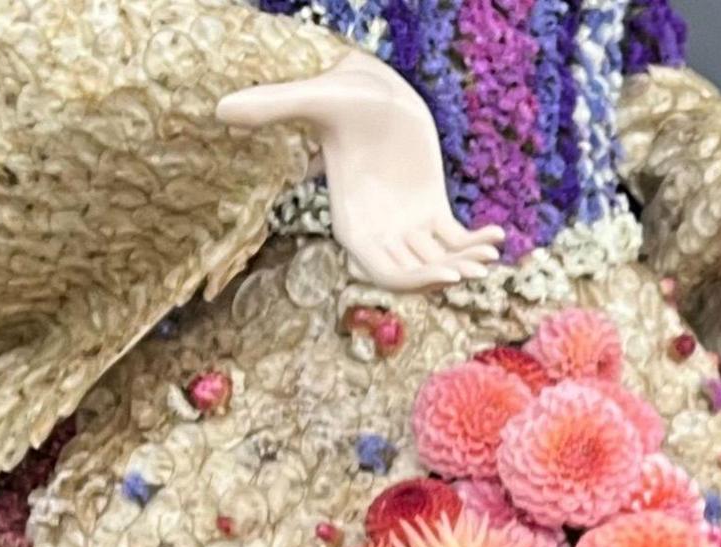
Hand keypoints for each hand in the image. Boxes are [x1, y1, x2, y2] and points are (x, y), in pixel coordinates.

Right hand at [218, 50, 504, 290]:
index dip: (413, 281)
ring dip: (465, 263)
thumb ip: (272, 108)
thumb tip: (221, 107)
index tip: (449, 273)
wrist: (369, 89)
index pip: (381, 271)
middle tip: (474, 268)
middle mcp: (380, 232)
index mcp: (352, 222)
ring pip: (438, 262)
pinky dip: (476, 243)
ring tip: (488, 253)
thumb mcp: (311, 99)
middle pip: (412, 275)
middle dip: (443, 277)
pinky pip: (455, 240)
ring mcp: (407, 224)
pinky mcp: (431, 210)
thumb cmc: (340, 94)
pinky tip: (498, 234)